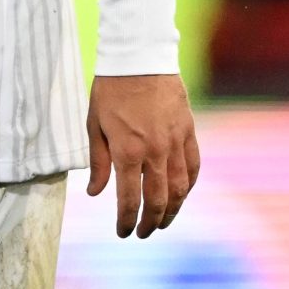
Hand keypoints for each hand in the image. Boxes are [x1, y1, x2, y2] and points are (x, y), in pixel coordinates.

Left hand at [85, 73, 198, 238]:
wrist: (139, 56)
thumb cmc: (111, 90)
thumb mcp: (94, 125)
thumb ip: (98, 162)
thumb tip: (95, 193)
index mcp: (126, 151)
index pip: (129, 200)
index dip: (126, 222)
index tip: (123, 232)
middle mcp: (153, 151)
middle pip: (157, 200)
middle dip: (150, 223)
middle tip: (143, 233)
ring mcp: (174, 141)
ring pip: (180, 188)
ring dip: (172, 210)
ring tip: (163, 221)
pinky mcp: (188, 130)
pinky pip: (194, 165)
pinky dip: (189, 184)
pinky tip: (182, 193)